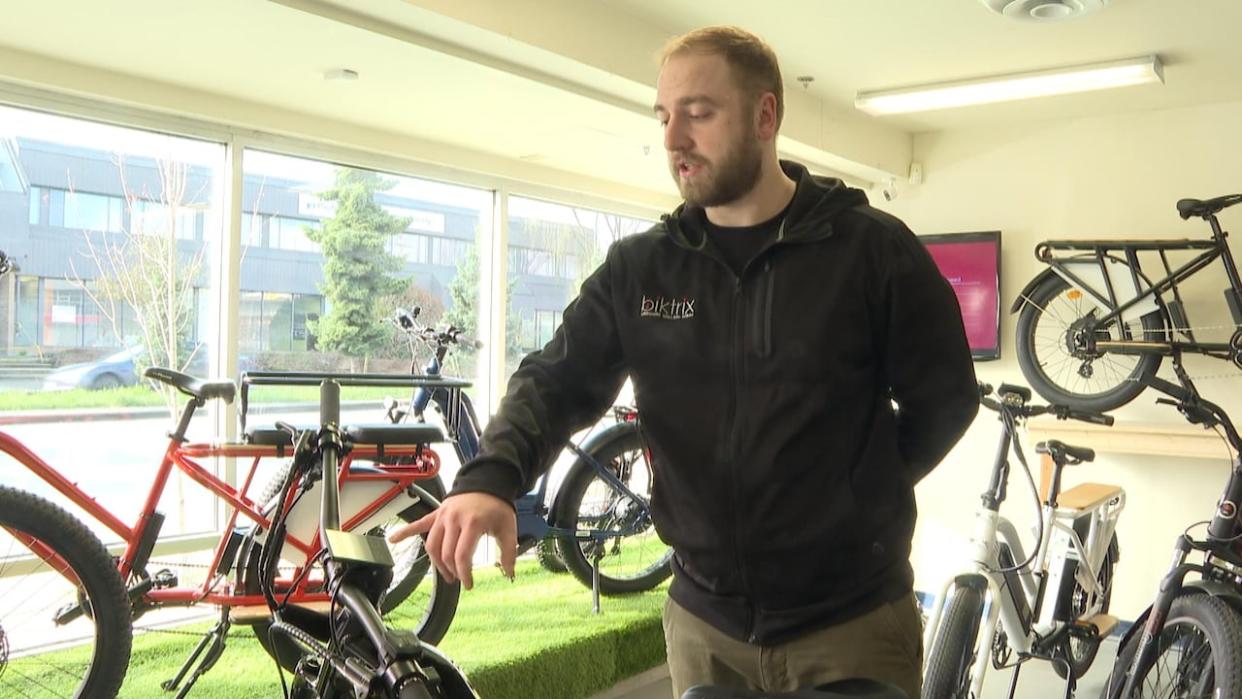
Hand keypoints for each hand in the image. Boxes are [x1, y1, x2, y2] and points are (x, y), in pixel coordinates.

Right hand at [388, 491, 516, 589]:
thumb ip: (509, 552)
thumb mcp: (508, 528)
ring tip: (446, 573)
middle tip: (459, 579)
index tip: (468, 584)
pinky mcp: (437, 513)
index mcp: (472, 523)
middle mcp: (454, 519)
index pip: (462, 555)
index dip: (464, 573)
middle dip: (452, 570)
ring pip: (432, 545)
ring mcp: (443, 515)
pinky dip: (405, 531)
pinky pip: (419, 523)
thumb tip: (509, 574)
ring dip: (437, 562)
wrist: (488, 482)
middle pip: (446, 553)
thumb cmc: (497, 506)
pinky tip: (392, 538)